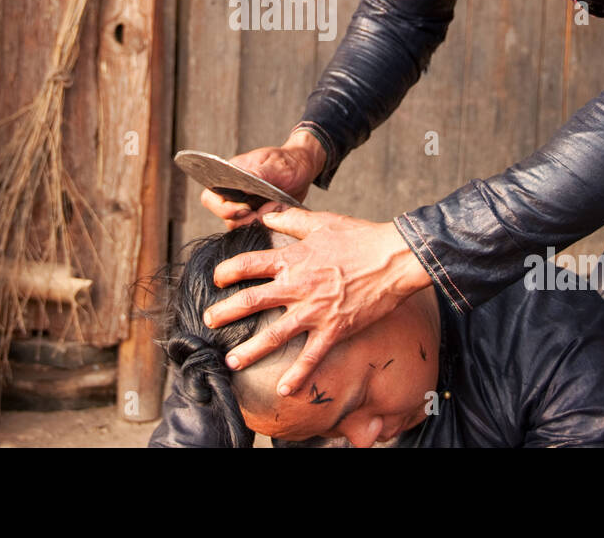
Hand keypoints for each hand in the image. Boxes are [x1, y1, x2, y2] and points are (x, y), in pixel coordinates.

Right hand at [199, 130, 324, 228]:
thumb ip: (258, 174)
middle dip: (245, 218)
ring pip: (239, 225)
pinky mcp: (256, 215)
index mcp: (230, 175)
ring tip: (276, 207)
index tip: (246, 208)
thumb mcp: (276, 165)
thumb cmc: (288, 162)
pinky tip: (278, 213)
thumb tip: (241, 187)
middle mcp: (233, 193)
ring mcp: (244, 206)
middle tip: (266, 210)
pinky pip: (253, 228)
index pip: (211, 197)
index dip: (223, 208)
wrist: (303, 168)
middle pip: (224, 216)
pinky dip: (266, 226)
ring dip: (258, 222)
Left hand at [203, 208, 431, 396]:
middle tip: (209, 322)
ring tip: (230, 362)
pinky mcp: (334, 329)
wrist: (394, 258)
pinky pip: (312, 356)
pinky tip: (285, 389)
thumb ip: (291, 219)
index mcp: (293, 258)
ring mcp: (315, 310)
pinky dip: (298, 374)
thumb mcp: (322, 221)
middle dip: (226, 313)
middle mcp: (298, 286)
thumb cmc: (360, 237)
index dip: (229, 271)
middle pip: (252, 301)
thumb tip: (268, 214)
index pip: (250, 264)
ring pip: (274, 334)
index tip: (217, 279)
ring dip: (250, 350)